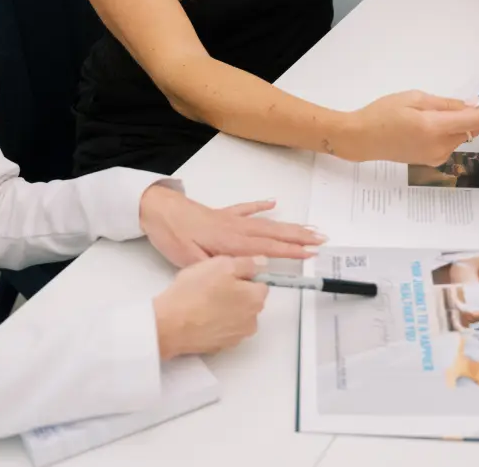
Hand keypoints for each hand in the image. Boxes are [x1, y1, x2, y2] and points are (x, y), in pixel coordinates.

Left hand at [139, 185, 324, 267]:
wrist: (156, 209)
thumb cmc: (172, 236)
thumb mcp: (191, 261)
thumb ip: (219, 269)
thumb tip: (243, 275)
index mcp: (231, 242)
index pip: (267, 249)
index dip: (290, 252)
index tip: (311, 254)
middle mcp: (235, 228)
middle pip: (273, 233)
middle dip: (299, 237)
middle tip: (321, 239)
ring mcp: (229, 219)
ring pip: (265, 223)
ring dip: (288, 225)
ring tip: (308, 227)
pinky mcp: (221, 213)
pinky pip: (245, 209)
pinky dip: (260, 206)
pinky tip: (272, 203)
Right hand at [153, 255, 268, 359]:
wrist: (171, 324)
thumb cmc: (195, 293)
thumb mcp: (221, 264)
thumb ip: (246, 263)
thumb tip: (260, 263)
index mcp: (255, 300)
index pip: (260, 283)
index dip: (242, 275)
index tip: (226, 274)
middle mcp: (251, 321)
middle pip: (249, 301)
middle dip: (235, 292)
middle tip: (212, 284)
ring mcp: (236, 337)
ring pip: (236, 315)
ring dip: (226, 308)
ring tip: (203, 300)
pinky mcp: (220, 346)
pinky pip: (223, 329)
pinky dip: (215, 322)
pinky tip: (200, 315)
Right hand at [335, 90, 478, 165]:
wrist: (361, 138)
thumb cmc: (382, 113)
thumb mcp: (414, 98)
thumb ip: (446, 104)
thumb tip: (473, 106)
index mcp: (435, 127)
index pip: (477, 120)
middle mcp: (440, 146)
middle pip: (475, 129)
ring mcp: (437, 155)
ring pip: (464, 136)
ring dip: (471, 122)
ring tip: (469, 106)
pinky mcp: (431, 159)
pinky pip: (452, 142)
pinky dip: (457, 130)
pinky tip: (448, 120)